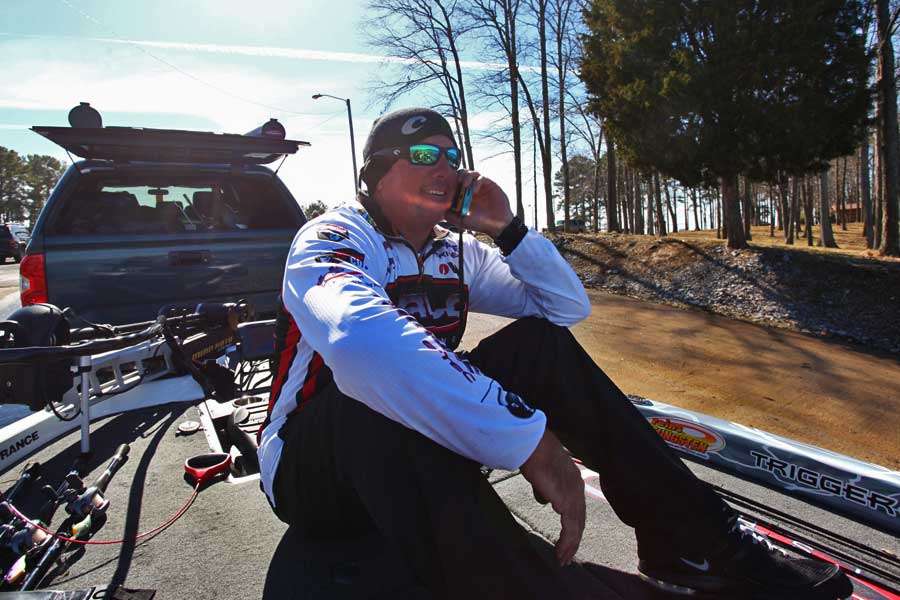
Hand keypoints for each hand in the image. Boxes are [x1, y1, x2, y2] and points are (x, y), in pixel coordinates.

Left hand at [443, 170, 513, 237]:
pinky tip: (475, 191)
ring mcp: (480, 186)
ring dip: (466, 177)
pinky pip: (481, 177)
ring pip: (471, 173)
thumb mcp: (461, 221)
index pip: (454, 182)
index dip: (450, 182)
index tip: (448, 188)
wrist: (497, 225)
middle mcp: (471, 189)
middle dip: (457, 176)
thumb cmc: (479, 223)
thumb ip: (450, 216)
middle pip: (461, 174)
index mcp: (463, 195)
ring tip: (464, 185)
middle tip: (456, 183)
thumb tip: (440, 209)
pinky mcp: (489, 184)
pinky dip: (476, 182)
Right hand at [519, 430, 585, 565]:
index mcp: (573, 481)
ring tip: (562, 560)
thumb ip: (545, 488)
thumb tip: (544, 501)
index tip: (567, 539)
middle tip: (567, 557)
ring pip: (576, 528)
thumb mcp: (541, 474)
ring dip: (570, 546)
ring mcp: (574, 496)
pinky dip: (566, 543)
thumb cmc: (534, 454)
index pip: (577, 508)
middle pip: (579, 520)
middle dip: (574, 540)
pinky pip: (570, 528)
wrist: (534, 446)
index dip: (573, 524)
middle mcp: (578, 489)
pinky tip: (560, 552)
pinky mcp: (566, 503)